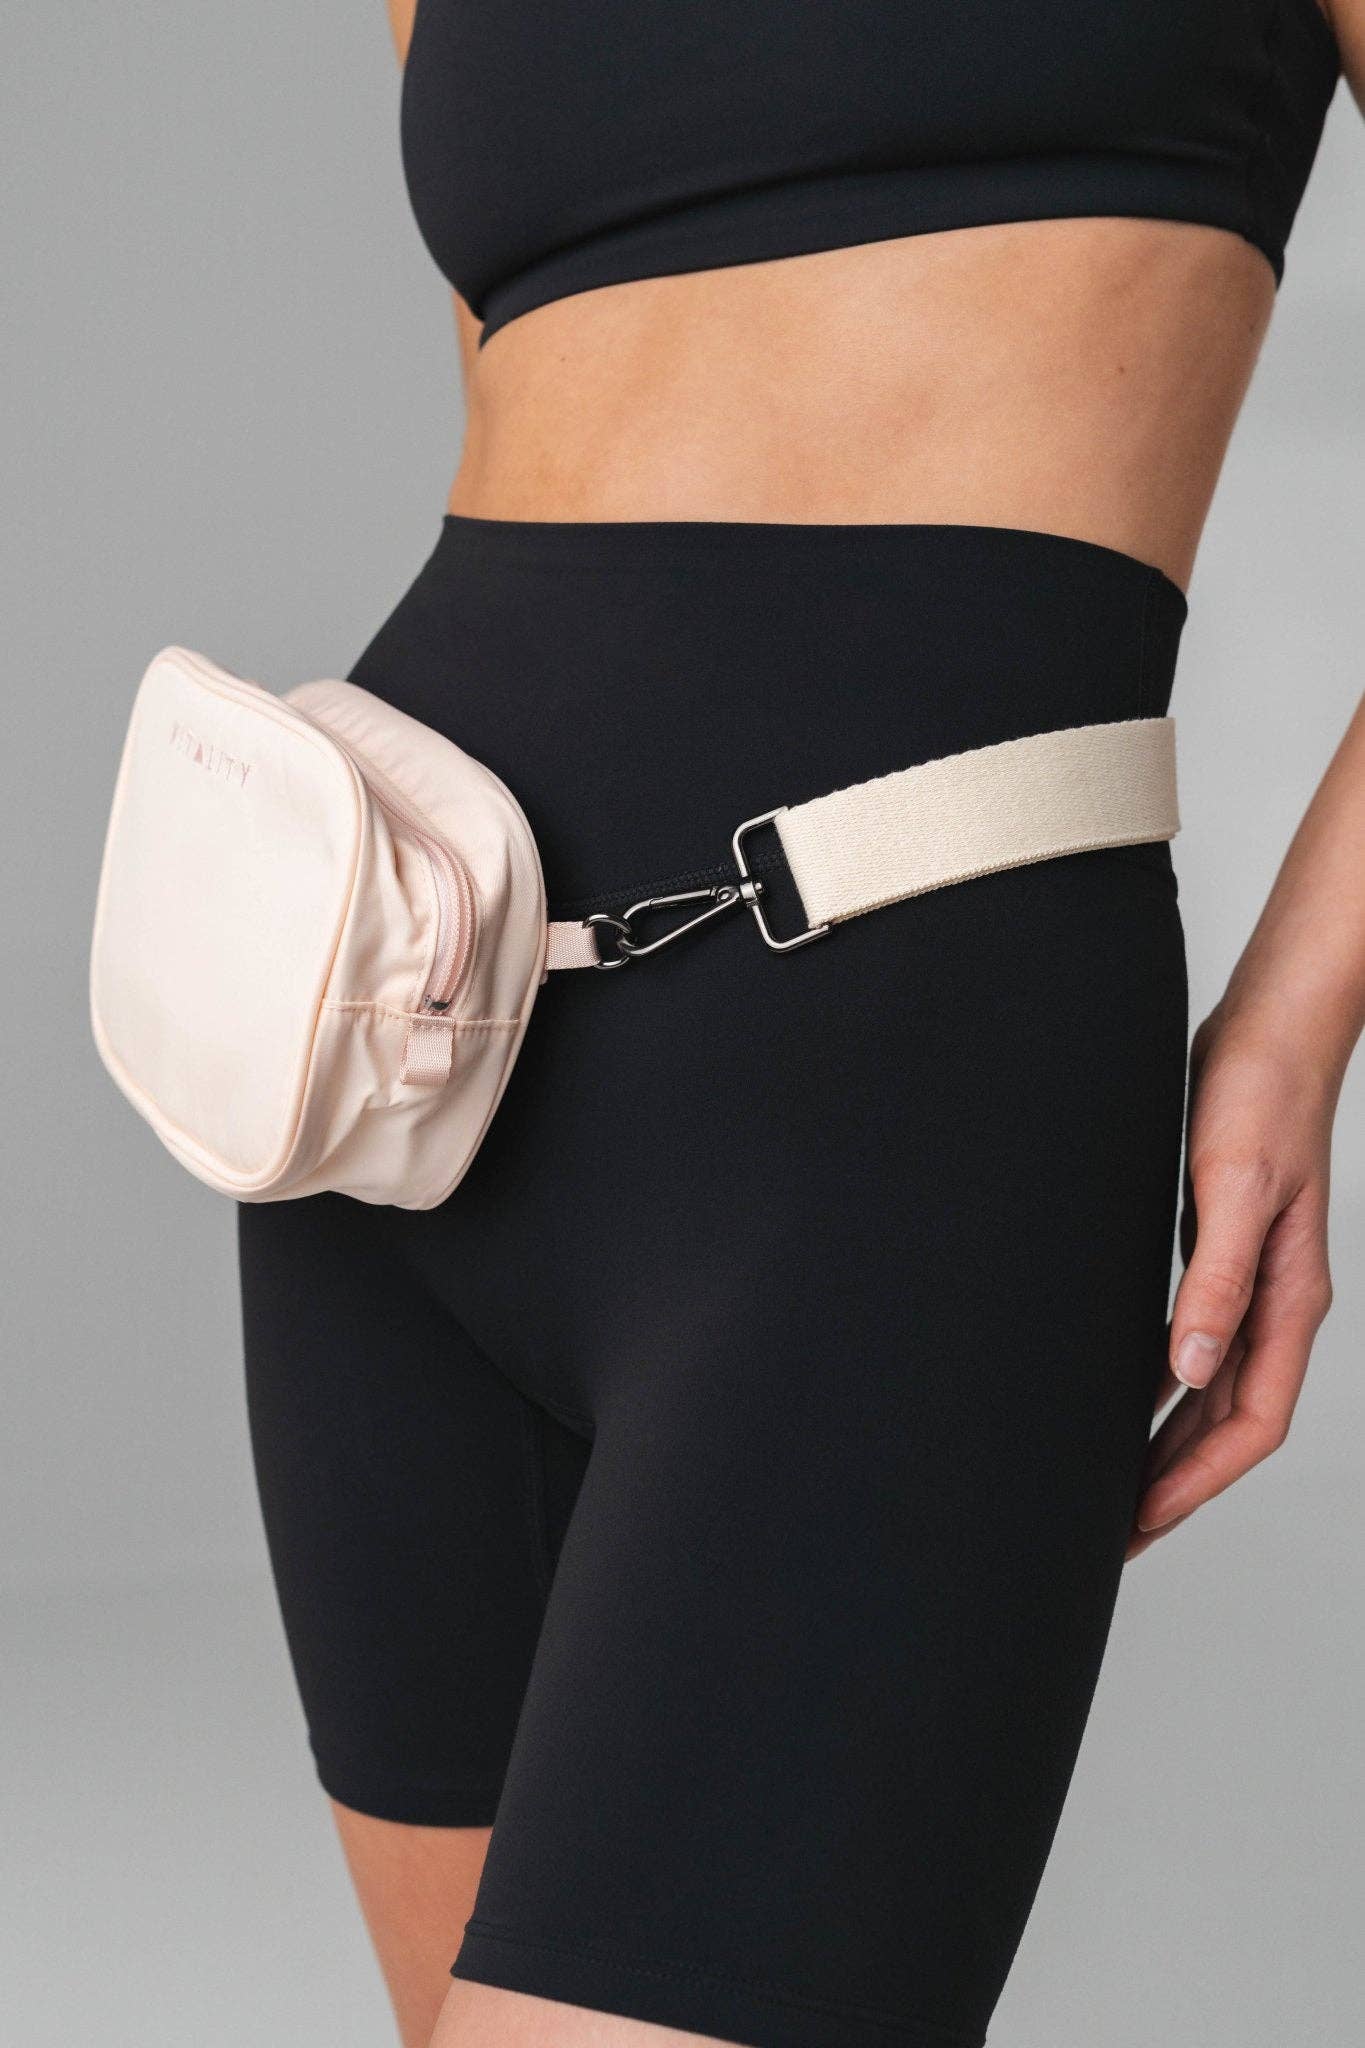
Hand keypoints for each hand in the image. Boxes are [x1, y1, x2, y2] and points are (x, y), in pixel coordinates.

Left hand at [1128, 1005, 1335, 1559]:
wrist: (1270, 1031)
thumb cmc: (1261, 1096)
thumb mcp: (1232, 1187)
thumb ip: (1214, 1279)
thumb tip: (1188, 1368)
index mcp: (1288, 1300)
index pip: (1250, 1421)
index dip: (1197, 1481)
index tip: (1141, 1522)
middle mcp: (1272, 1302)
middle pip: (1227, 1422)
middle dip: (1175, 1483)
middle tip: (1115, 1533)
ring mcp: (1248, 1280)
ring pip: (1208, 1390)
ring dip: (1165, 1441)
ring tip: (1112, 1486)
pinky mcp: (1219, 1252)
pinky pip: (1193, 1343)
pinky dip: (1159, 1383)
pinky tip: (1117, 1397)